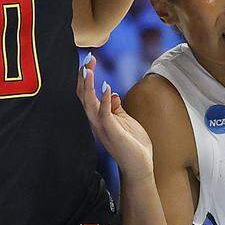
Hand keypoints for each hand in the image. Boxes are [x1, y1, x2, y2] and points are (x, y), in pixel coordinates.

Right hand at [77, 56, 153, 178]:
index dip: (86, 77)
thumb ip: (115, 107)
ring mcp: (102, 128)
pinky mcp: (112, 133)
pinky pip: (104, 115)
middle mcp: (96, 122)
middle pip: (84, 96)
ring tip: (88, 69)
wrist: (140, 166)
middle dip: (85, 77)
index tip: (89, 60)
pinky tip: (105, 87)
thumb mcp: (124, 120)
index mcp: (98, 118)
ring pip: (89, 104)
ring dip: (89, 86)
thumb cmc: (132, 144)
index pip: (87, 94)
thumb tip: (110, 92)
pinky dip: (104, 101)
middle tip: (87, 58)